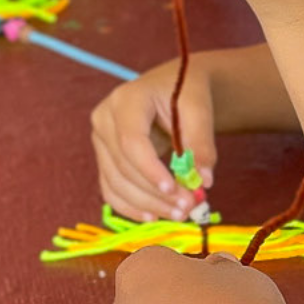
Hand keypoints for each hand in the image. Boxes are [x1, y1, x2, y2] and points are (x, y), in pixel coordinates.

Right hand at [90, 56, 215, 223]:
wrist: (172, 87)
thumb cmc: (185, 93)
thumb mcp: (199, 110)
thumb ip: (202, 143)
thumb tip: (203, 181)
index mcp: (126, 100)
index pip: (131, 141)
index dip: (150, 170)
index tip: (175, 190)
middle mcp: (104, 120)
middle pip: (123, 166)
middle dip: (155, 193)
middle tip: (188, 208)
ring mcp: (100, 141)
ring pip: (116, 183)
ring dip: (147, 204)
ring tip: (179, 214)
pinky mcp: (104, 159)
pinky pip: (111, 189)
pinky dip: (132, 206)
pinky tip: (154, 216)